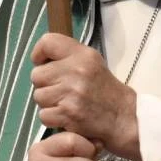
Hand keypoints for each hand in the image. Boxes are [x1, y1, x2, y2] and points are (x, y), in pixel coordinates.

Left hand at [29, 33, 139, 159]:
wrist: (124, 118)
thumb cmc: (104, 90)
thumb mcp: (92, 63)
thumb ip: (68, 57)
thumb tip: (39, 60)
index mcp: (82, 55)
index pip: (48, 42)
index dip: (39, 53)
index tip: (42, 63)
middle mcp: (76, 70)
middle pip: (37, 74)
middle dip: (45, 85)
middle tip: (61, 91)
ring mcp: (72, 92)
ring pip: (38, 96)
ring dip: (49, 103)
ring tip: (66, 104)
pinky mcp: (68, 113)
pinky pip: (43, 115)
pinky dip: (53, 119)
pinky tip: (67, 116)